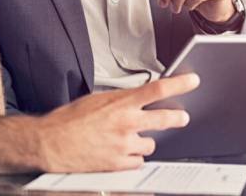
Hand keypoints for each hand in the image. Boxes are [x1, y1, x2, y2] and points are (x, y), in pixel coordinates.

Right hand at [35, 73, 199, 171]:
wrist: (52, 143)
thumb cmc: (70, 119)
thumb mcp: (96, 99)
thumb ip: (119, 101)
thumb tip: (133, 100)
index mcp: (120, 103)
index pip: (157, 89)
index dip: (180, 84)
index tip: (192, 81)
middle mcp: (126, 123)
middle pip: (164, 118)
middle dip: (177, 117)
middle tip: (182, 117)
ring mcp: (124, 145)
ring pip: (150, 143)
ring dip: (143, 141)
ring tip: (127, 138)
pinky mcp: (119, 164)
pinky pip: (138, 161)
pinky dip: (132, 157)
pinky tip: (120, 152)